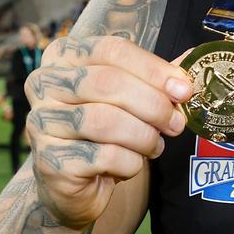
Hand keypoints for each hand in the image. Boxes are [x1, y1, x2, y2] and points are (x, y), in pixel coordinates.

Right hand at [25, 36, 192, 229]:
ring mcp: (41, 122)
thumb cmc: (105, 130)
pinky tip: (132, 165)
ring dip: (143, 136)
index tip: (183, 90)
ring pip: (105, 121)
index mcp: (62, 55)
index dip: (153, 69)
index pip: (112, 50)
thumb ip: (156, 78)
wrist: (76, 183)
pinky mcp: (48, 161)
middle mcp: (43, 83)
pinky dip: (130, 163)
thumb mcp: (129, 97)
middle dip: (152, 104)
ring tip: (156, 145)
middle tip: (177, 123)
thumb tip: (193, 60)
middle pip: (107, 83)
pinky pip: (102, 156)